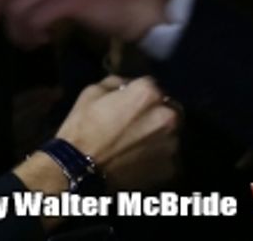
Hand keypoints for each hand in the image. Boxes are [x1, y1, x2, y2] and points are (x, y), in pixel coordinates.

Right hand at [54, 76, 181, 190]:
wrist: (80, 169)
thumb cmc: (83, 126)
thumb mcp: (91, 92)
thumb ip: (116, 83)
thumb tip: (128, 86)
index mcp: (148, 94)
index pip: (152, 85)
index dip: (138, 92)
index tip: (129, 101)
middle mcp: (167, 117)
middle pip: (169, 109)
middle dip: (156, 112)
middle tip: (137, 122)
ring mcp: (172, 145)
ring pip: (171, 134)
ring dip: (159, 135)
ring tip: (136, 143)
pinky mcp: (171, 169)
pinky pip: (167, 157)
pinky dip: (157, 157)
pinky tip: (139, 160)